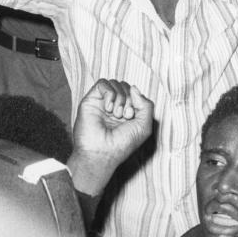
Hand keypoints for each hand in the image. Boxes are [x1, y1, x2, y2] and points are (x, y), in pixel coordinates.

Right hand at [69, 79, 153, 195]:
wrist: (101, 153)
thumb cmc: (121, 144)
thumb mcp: (144, 126)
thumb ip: (146, 105)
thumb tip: (134, 88)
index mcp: (127, 112)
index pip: (135, 94)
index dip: (136, 101)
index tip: (131, 117)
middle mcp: (114, 106)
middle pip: (125, 87)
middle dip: (129, 99)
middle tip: (124, 116)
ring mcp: (102, 102)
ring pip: (115, 83)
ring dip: (119, 97)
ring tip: (115, 113)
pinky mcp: (91, 100)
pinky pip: (102, 83)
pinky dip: (109, 93)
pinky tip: (108, 108)